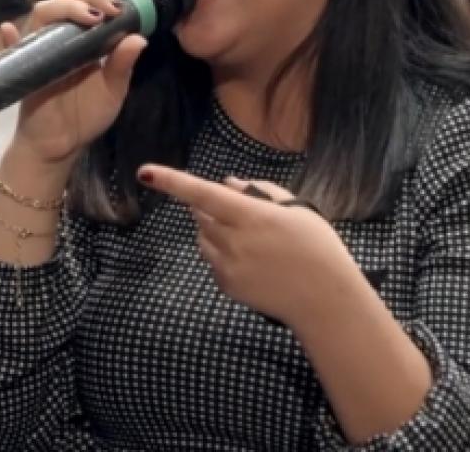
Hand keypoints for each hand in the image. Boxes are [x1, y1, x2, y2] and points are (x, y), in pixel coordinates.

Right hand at [6, 0, 145, 163]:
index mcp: (85, 33)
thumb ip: (123, 64)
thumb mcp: (114, 88)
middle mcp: (61, 33)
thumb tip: (139, 37)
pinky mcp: (23, 66)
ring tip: (92, 17)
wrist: (62, 143)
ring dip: (66, 7)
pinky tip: (10, 30)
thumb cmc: (87, 112)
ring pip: (43, 11)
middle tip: (112, 5)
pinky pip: (11, 47)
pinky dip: (9, 36)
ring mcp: (40, 46)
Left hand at [137, 165, 362, 326]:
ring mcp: (226, 265)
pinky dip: (224, 254)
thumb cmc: (316, 247)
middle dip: (212, 207)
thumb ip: (259, 191)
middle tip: (243, 213)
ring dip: (216, 230)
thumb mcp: (296, 209)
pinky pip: (213, 260)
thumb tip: (227, 182)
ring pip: (203, 237)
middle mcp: (233, 240)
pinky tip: (255, 262)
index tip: (145, 171)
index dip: (172, 181)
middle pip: (202, 214)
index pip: (203, 193)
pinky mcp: (226, 285)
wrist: (324, 299)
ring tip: (254, 241)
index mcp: (251, 216)